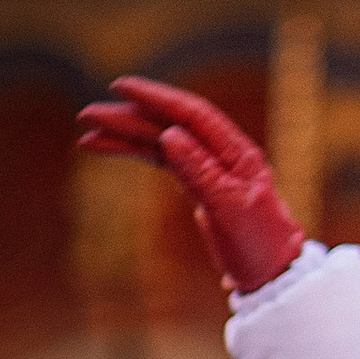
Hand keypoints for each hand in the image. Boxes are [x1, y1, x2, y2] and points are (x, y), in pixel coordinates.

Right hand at [75, 76, 305, 296]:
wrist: (272, 271)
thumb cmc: (258, 240)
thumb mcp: (227, 206)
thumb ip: (199, 171)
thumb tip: (169, 134)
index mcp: (236, 151)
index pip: (191, 114)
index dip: (156, 97)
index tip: (121, 87)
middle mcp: (220, 152)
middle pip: (169, 124)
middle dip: (129, 117)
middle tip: (87, 114)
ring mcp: (207, 166)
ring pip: (159, 141)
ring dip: (124, 135)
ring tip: (87, 133)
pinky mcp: (196, 183)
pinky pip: (160, 160)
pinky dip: (133, 153)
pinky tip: (106, 148)